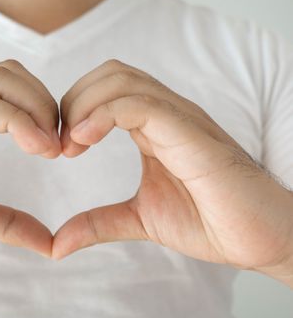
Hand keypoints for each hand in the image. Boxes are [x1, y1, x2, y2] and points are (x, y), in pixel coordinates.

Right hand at [0, 60, 60, 258]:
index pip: (16, 89)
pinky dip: (19, 121)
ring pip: (1, 80)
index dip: (48, 112)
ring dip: (38, 109)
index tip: (63, 149)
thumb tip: (49, 243)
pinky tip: (36, 149)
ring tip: (49, 149)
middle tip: (61, 146)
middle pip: (13, 74)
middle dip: (48, 104)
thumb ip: (8, 222)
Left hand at [53, 60, 292, 285]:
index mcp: (154, 126)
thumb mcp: (138, 219)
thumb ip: (98, 223)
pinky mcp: (190, 133)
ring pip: (122, 79)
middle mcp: (166, 113)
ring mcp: (180, 118)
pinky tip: (85, 139)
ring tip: (72, 145)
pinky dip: (105, 114)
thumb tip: (58, 243)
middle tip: (62, 145)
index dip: (74, 110)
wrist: (258, 238)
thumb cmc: (208, 221)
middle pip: (110, 73)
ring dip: (84, 105)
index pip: (106, 88)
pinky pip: (142, 104)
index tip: (61, 148)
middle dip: (73, 101)